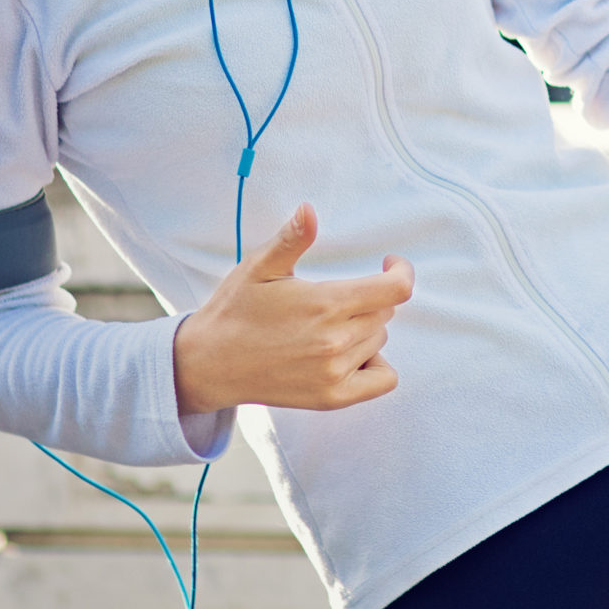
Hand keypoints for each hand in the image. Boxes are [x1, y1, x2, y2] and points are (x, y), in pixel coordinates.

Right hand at [171, 204, 414, 415]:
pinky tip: (351, 354)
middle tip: (334, 298)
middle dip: (370, 299)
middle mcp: (335, 341)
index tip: (388, 263)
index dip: (401, 270)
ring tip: (327, 326)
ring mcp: (335, 373)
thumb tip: (309, 210)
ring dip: (365, 329)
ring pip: (379, 340)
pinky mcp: (332, 398)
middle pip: (385, 312)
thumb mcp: (259, 266)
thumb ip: (291, 238)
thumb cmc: (234, 310)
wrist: (208, 364)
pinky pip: (383, 379)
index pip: (396, 289)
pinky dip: (375, 364)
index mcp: (325, 304)